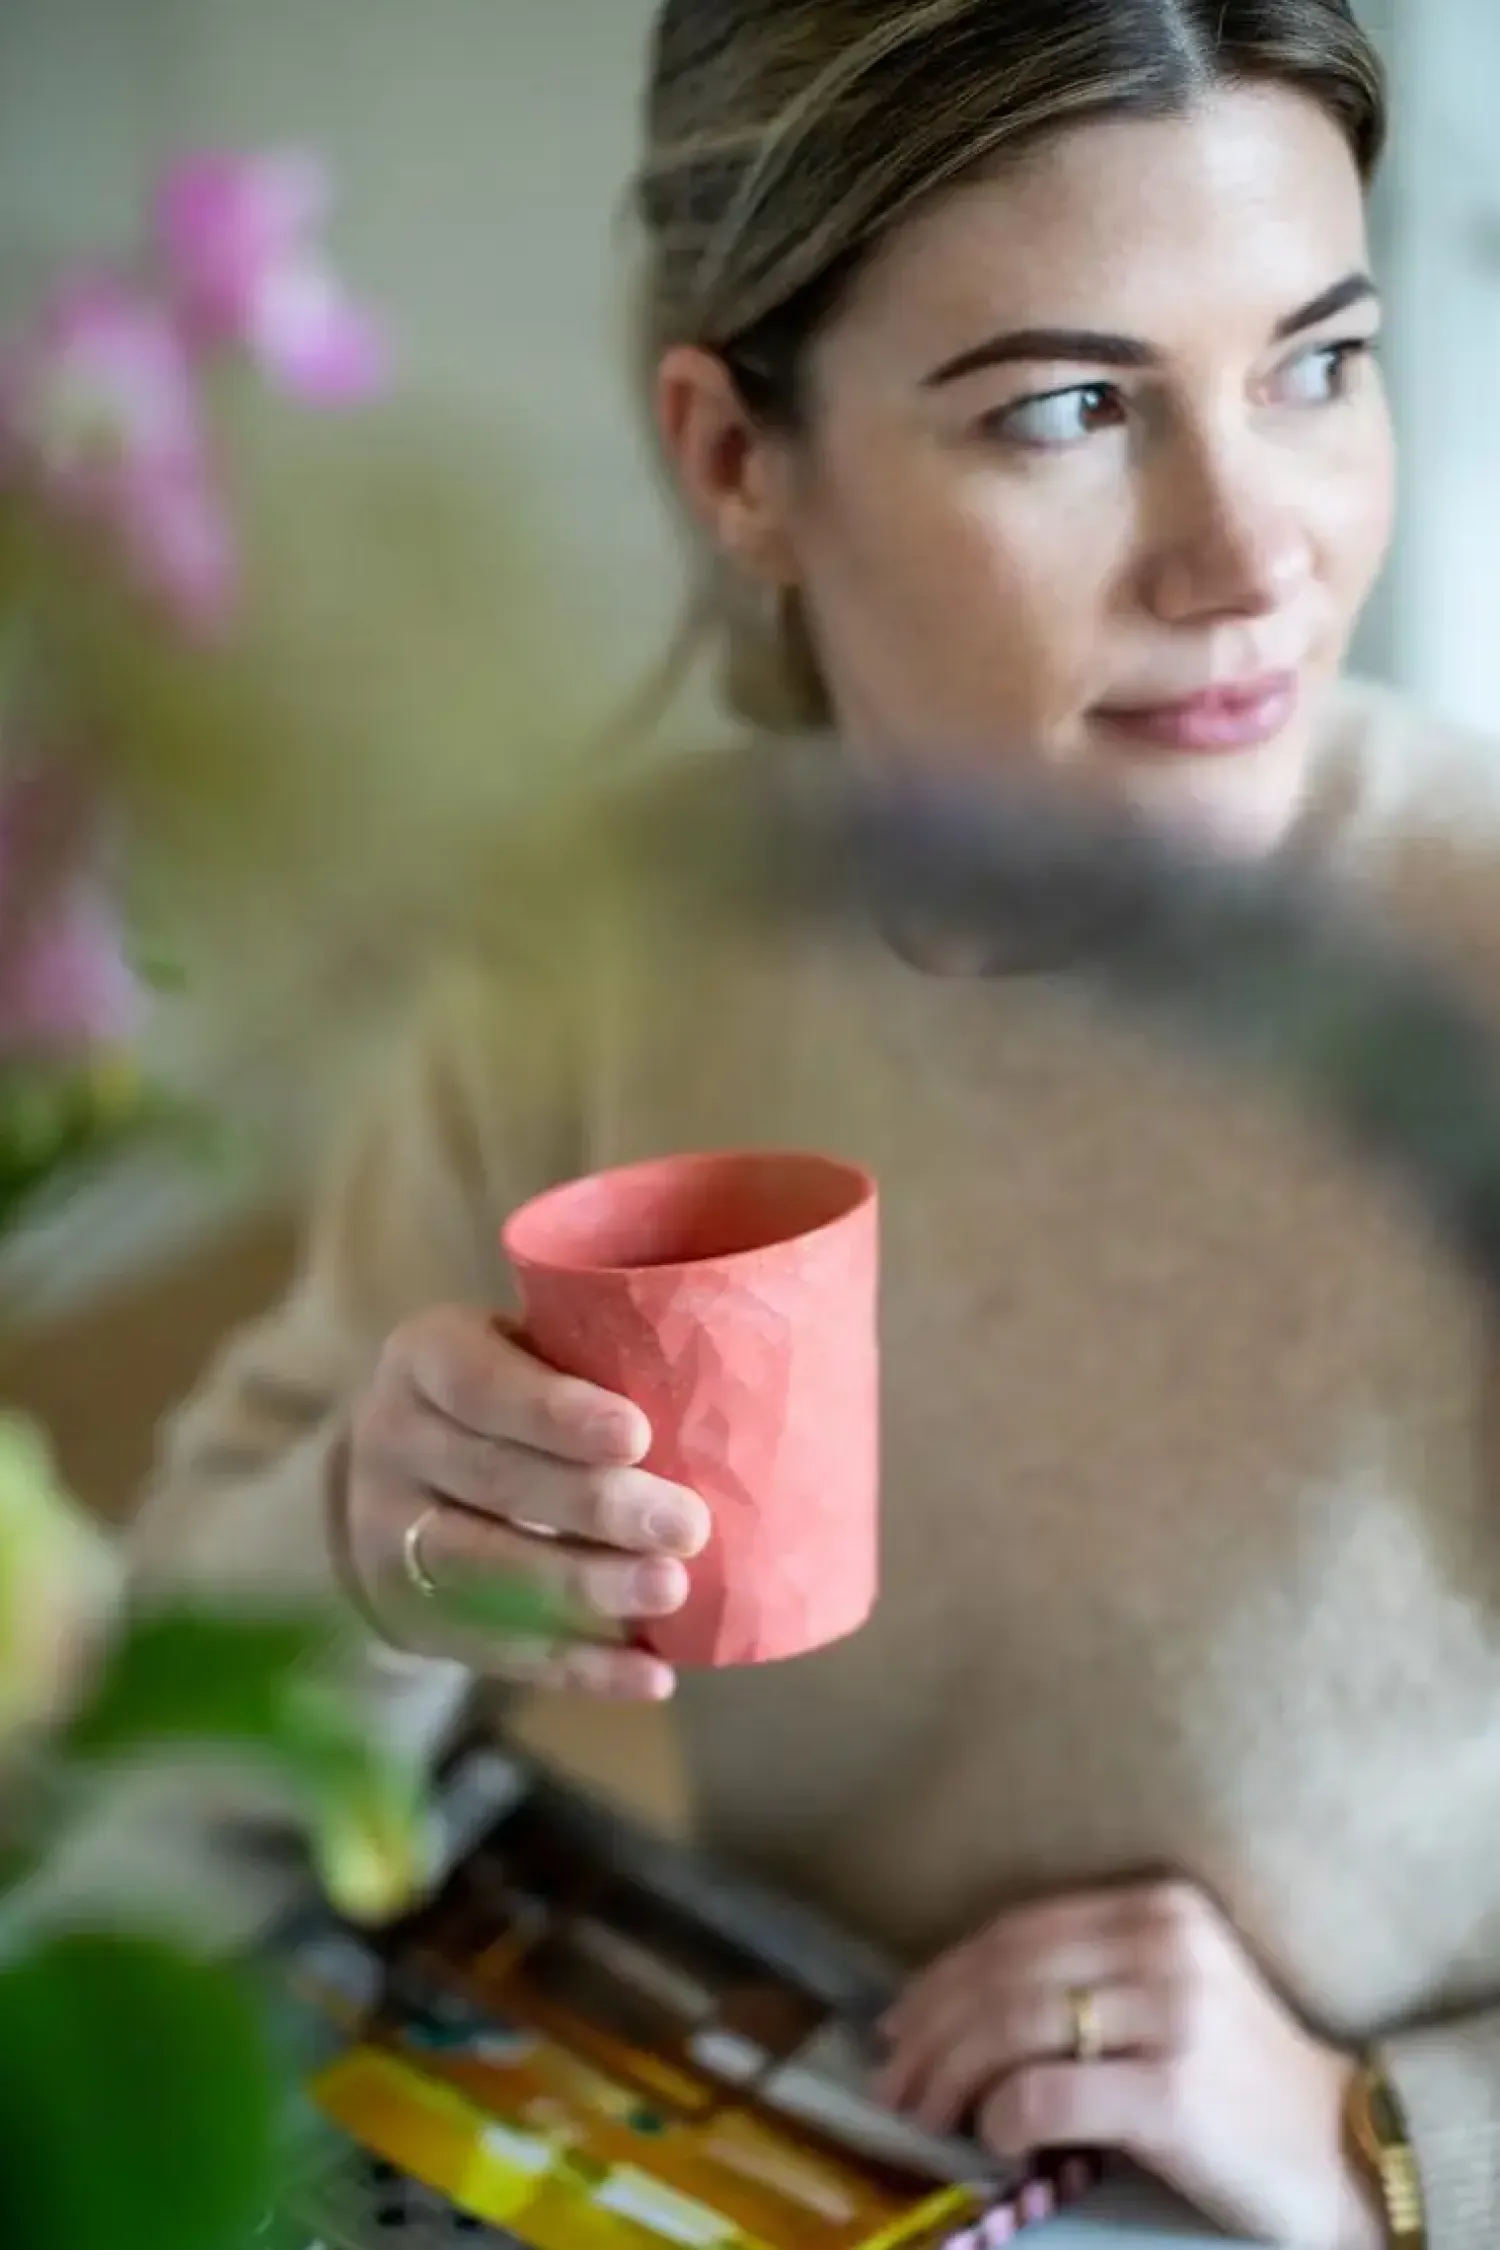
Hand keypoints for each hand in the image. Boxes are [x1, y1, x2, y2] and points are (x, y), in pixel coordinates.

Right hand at [337, 1306, 709, 1700]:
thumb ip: (594, 1361)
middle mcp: (391, 1441)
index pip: (479, 1382)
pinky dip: (578, 1667)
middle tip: (688, 1525)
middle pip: (491, 1480)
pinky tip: (650, 1673)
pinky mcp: (411, 1617)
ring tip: (670, 1591)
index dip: (554, 1412)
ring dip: (583, 1587)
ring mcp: (387, 1537)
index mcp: (424, 1359)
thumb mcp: (523, 1350)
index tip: (637, 1434)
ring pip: (483, 1569)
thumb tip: (737, 1390)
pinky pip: (496, 1649)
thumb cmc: (508, 1396)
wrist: (397, 1477)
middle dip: (593, 1507)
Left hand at [877, 1879, 1385, 2249]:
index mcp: (1156, 1905)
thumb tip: (949, 2005)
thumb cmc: (1234, 2074)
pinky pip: (1048, 2094)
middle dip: (931, 2029)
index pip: (1016, 1929)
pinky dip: (1002, 2117)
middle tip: (893, 2079)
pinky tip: (993, 2138)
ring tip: (924, 2113)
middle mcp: (1163, 1943)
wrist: (1337, 2147)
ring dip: (950, 2076)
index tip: (897, 2020)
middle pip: (1005, 1974)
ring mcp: (1173, 2015)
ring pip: (1014, 2028)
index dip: (943, 1975)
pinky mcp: (1173, 2092)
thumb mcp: (1167, 1988)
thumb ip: (1082, 1974)